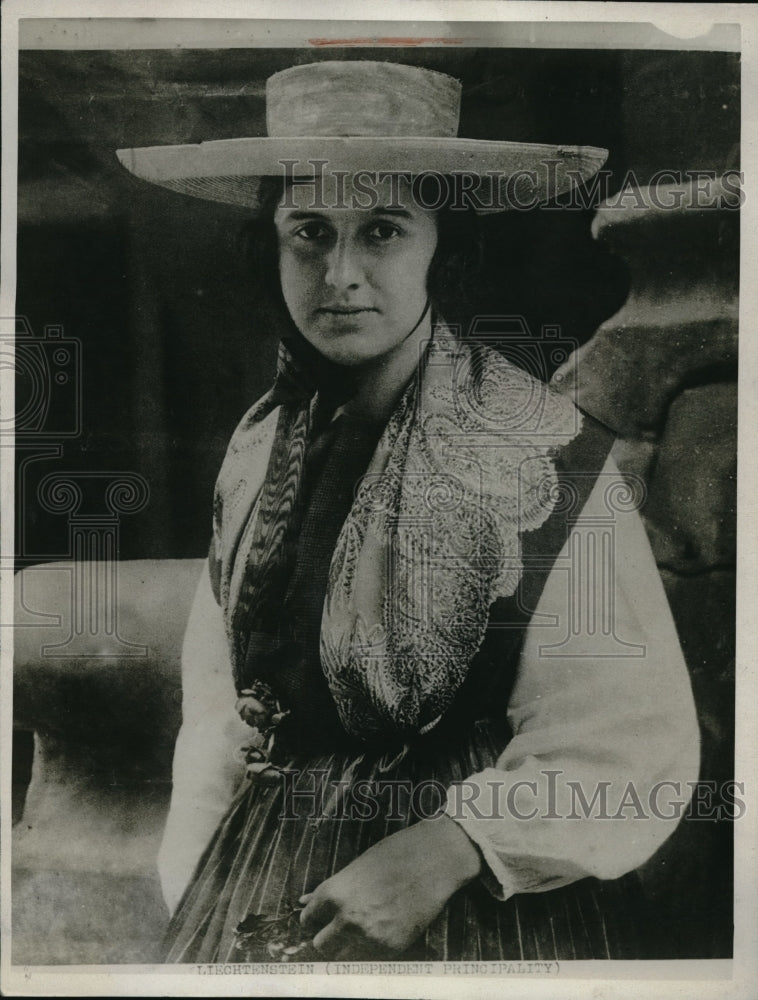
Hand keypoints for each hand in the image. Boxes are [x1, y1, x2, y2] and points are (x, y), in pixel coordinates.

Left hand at [299, 816, 481, 958]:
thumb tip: (304, 901)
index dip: (314, 918)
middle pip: (321, 945)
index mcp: (334, 893)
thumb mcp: (357, 867)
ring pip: (343, 957)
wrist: (434, 860)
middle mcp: (347, 918)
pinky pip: (370, 958)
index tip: (321, 919)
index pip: (307, 919)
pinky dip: (373, 948)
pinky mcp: (391, 948)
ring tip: (364, 929)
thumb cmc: (394, 855)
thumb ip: (330, 889)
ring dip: (348, 947)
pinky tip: (384, 928)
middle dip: (328, 938)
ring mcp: (369, 936)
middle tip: (339, 929)